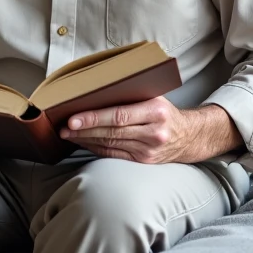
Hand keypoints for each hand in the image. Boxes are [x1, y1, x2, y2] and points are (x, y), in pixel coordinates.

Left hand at [59, 97, 241, 163]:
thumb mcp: (154, 96)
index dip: (93, 118)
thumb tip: (94, 91)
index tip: (72, 119)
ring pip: (110, 145)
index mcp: (156, 111)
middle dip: (83, 130)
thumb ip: (130, 94)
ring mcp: (149, 150)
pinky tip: (83, 142)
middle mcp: (153, 132)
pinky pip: (114, 154)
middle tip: (62, 127)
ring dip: (85, 140)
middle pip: (111, 132)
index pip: (118, 115)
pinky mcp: (144, 162)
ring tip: (67, 134)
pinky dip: (96, 148)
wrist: (190, 136)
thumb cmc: (165, 111)